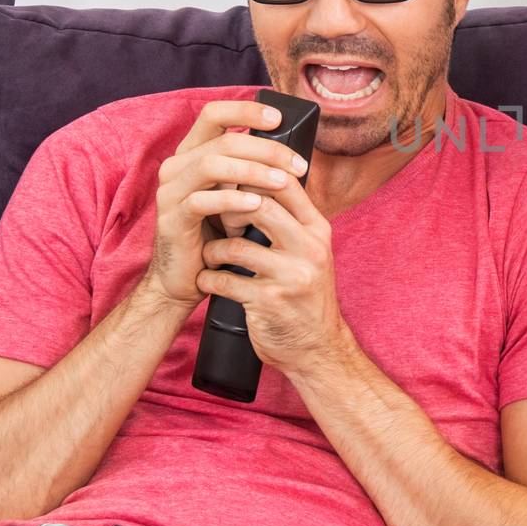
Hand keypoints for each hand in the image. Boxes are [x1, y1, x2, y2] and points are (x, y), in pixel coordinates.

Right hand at [145, 100, 308, 308]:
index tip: (279, 118)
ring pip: (212, 165)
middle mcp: (176, 166)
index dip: (246, 110)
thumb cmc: (217, 233)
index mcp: (192, 153)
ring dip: (253, 171)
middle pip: (224, 140)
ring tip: (283, 183)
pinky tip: (257, 204)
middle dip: (267, 150)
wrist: (187, 277)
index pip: (214, 113)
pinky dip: (232, 200)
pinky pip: (202, 201)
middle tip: (298, 165)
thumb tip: (293, 155)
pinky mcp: (170, 218)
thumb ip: (252, 172)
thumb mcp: (237, 196)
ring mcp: (170, 191)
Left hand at [194, 168, 348, 376]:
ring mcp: (290, 276)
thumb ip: (290, 220)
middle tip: (218, 224)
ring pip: (235, 246)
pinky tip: (209, 282)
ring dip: (213, 251)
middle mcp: (309, 248)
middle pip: (259, 206)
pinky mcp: (269, 302)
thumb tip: (256, 180)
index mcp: (317, 230)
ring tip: (210, 258)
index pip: (285, 182)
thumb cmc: (304, 294)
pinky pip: (224, 281)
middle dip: (229, 211)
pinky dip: (208, 280)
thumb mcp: (309, 251)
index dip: (251, 178)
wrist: (316, 347)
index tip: (231, 189)